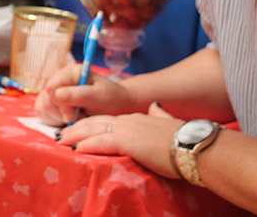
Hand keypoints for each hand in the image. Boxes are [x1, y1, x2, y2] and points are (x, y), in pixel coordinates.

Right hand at [34, 63, 132, 125]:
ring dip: (60, 118)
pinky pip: (43, 113)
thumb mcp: (98, 97)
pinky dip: (55, 120)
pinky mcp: (51, 102)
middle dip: (63, 113)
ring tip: (78, 116)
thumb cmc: (110, 98)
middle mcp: (60, 79)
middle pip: (46, 100)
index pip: (52, 88)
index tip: (73, 116)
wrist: (116, 106)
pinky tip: (69, 119)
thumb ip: (78, 95)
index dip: (61, 104)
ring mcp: (54, 91)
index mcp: (71, 72)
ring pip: (44, 107)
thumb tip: (56, 94)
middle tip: (80, 116)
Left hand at [56, 102, 184, 178]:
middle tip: (61, 134)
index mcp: (137, 118)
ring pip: (95, 130)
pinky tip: (77, 149)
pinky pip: (104, 142)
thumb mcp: (168, 123)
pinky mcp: (130, 142)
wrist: (195, 145)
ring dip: (76, 135)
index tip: (78, 128)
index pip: (108, 119)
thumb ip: (159, 115)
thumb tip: (156, 106)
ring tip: (62, 141)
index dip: (91, 124)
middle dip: (77, 128)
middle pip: (96, 122)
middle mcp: (129, 120)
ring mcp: (129, 129)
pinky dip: (88, 145)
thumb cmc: (184, 138)